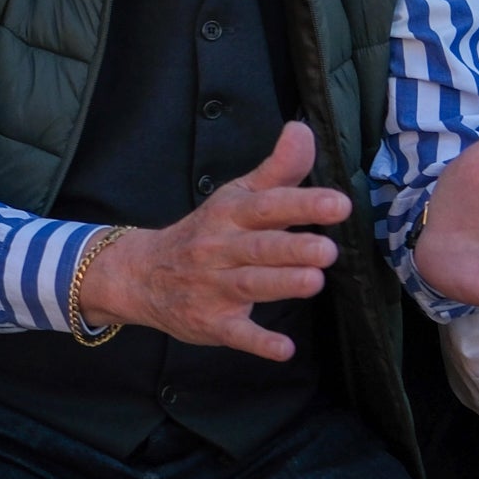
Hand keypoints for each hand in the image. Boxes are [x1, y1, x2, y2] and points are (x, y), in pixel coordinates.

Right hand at [74, 122, 347, 361]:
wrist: (140, 275)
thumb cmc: (205, 233)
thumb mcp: (235, 197)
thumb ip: (277, 170)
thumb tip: (303, 129)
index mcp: (230, 216)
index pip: (266, 206)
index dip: (300, 205)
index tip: (337, 204)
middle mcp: (219, 250)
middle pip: (258, 248)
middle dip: (292, 248)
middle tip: (328, 249)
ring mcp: (212, 288)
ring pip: (248, 286)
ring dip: (280, 284)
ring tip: (313, 281)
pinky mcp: (211, 323)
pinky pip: (235, 334)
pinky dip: (258, 343)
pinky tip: (283, 349)